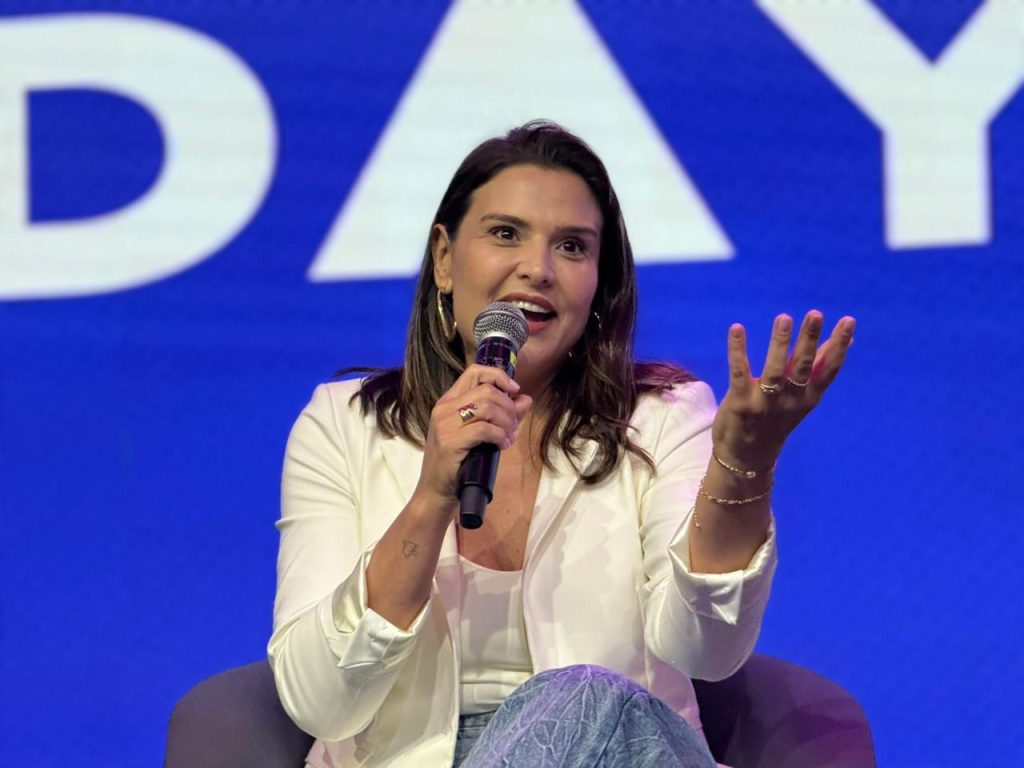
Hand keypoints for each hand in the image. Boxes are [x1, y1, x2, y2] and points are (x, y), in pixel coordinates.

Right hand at [414, 364, 532, 510]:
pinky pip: (483, 430)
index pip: (474, 372)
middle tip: (514, 426)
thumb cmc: (458, 462)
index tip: (514, 391)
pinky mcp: (449, 442)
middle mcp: (443, 408)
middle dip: (508, 407)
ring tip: (509, 437)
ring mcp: (444, 425)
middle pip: (486, 391)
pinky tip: (502, 445)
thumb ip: (503, 415)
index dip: (498, 376)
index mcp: (448, 401)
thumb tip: (526, 399)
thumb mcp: (481, 434)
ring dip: (506, 422)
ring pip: (486, 407)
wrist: (436, 491)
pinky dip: (499, 436)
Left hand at [712, 311, 854, 468]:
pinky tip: (737, 328)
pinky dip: (738, 350)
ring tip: (784, 317)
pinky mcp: (741, 403)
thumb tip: (846, 341)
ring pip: (774, 370)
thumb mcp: (803, 398)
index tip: (848, 321)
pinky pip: (739, 373)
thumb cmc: (776, 419)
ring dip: (780, 343)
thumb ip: (819, 369)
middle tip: (815, 314)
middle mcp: (790, 401)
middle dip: (809, 339)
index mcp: (808, 398)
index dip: (839, 346)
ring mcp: (765, 403)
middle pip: (802, 367)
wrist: (747, 458)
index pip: (829, 370)